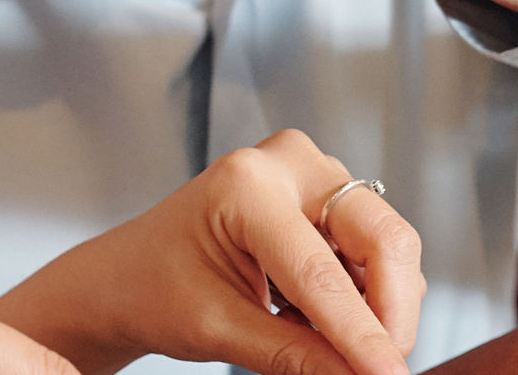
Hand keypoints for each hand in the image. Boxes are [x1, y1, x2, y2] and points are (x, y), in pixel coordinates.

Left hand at [0, 129, 424, 374]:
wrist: (127, 274)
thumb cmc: (154, 289)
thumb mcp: (219, 329)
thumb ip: (296, 356)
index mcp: (246, 186)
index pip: (321, 274)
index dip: (362, 336)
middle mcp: (288, 163)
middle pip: (382, 238)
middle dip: (390, 314)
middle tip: (381, 370)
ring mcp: (312, 172)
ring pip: (387, 245)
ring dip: (379, 307)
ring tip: (326, 343)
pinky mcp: (326, 193)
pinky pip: (373, 249)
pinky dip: (364, 294)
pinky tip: (320, 319)